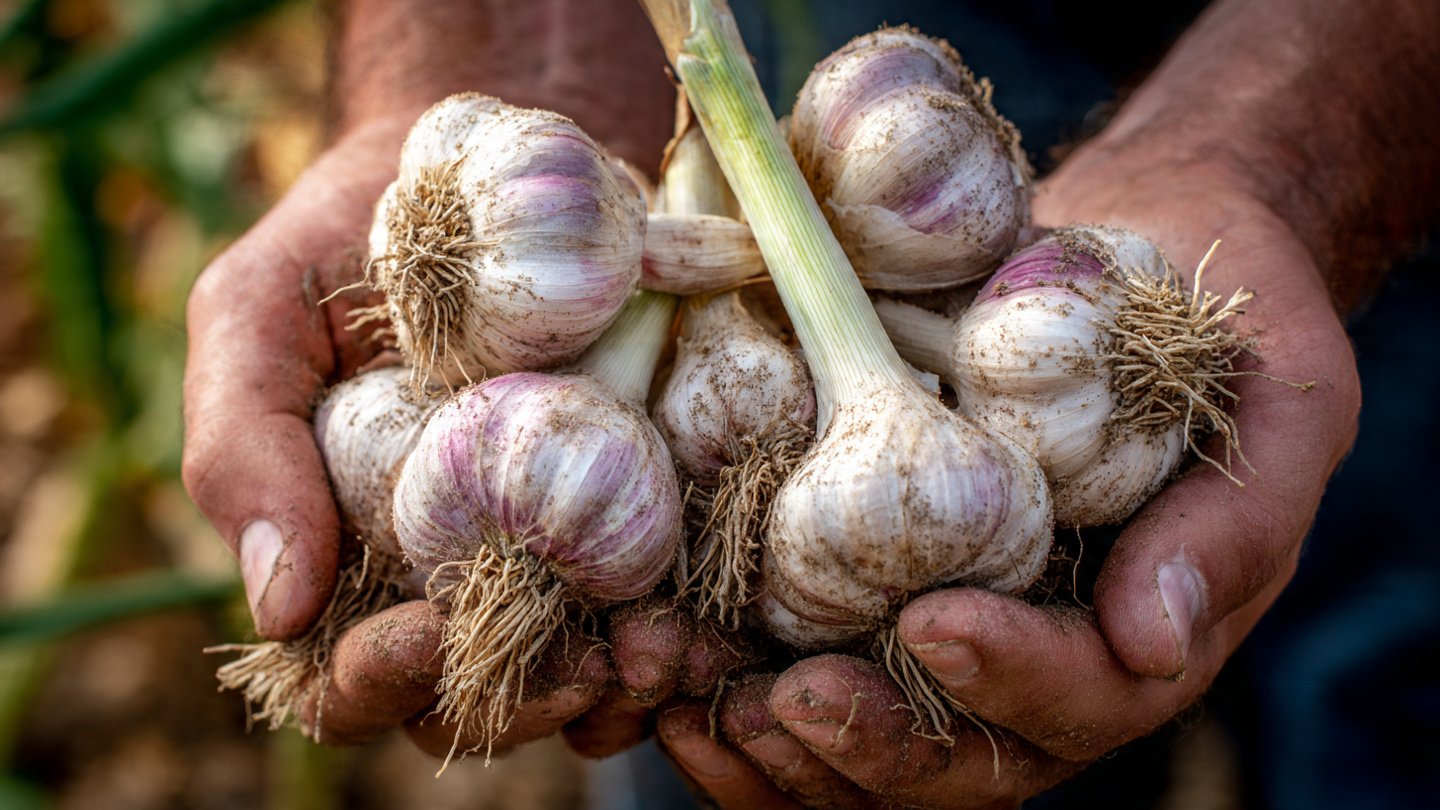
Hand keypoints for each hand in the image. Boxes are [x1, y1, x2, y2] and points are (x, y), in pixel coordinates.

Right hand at [182, 120, 625, 749]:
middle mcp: (449, 575)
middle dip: (517, 703)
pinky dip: (680, 640)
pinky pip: (661, 614)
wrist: (494, 156)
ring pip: (575, 679)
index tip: (420, 635)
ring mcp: (552, 553)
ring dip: (614, 687)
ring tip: (655, 656)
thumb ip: (240, 444)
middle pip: (473, 701)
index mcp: (345, 557)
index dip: (374, 681)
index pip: (346, 678)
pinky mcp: (643, 518)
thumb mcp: (261, 313)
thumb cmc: (350, 239)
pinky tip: (702, 626)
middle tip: (572, 671)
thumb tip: (278, 607)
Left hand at [659, 154, 1360, 806]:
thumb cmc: (1228, 325)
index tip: (933, 624)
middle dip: (869, 742)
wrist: (1154, 253)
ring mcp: (950, 626)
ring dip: (777, 742)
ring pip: (868, 741)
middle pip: (960, 756)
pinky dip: (731, 684)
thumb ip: (1231, 524)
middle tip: (783, 703)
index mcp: (1140, 632)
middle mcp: (1038, 654)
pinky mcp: (871, 583)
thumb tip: (1155, 640)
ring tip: (691, 699)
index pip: (1083, 696)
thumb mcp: (1281, 401)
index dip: (1012, 677)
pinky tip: (662, 662)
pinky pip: (803, 666)